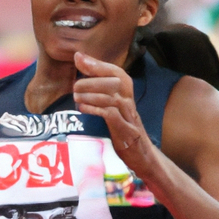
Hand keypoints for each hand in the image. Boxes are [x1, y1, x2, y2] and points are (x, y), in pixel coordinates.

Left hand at [72, 52, 156, 176]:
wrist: (143, 158)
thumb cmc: (122, 131)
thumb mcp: (112, 109)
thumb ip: (99, 89)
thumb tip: (80, 63)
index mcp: (127, 96)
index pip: (117, 72)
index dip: (99, 64)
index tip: (79, 59)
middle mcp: (131, 104)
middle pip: (116, 82)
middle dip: (93, 81)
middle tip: (75, 86)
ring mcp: (130, 119)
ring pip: (114, 98)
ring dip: (92, 95)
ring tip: (76, 96)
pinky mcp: (127, 133)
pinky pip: (112, 115)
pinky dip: (96, 109)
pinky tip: (83, 108)